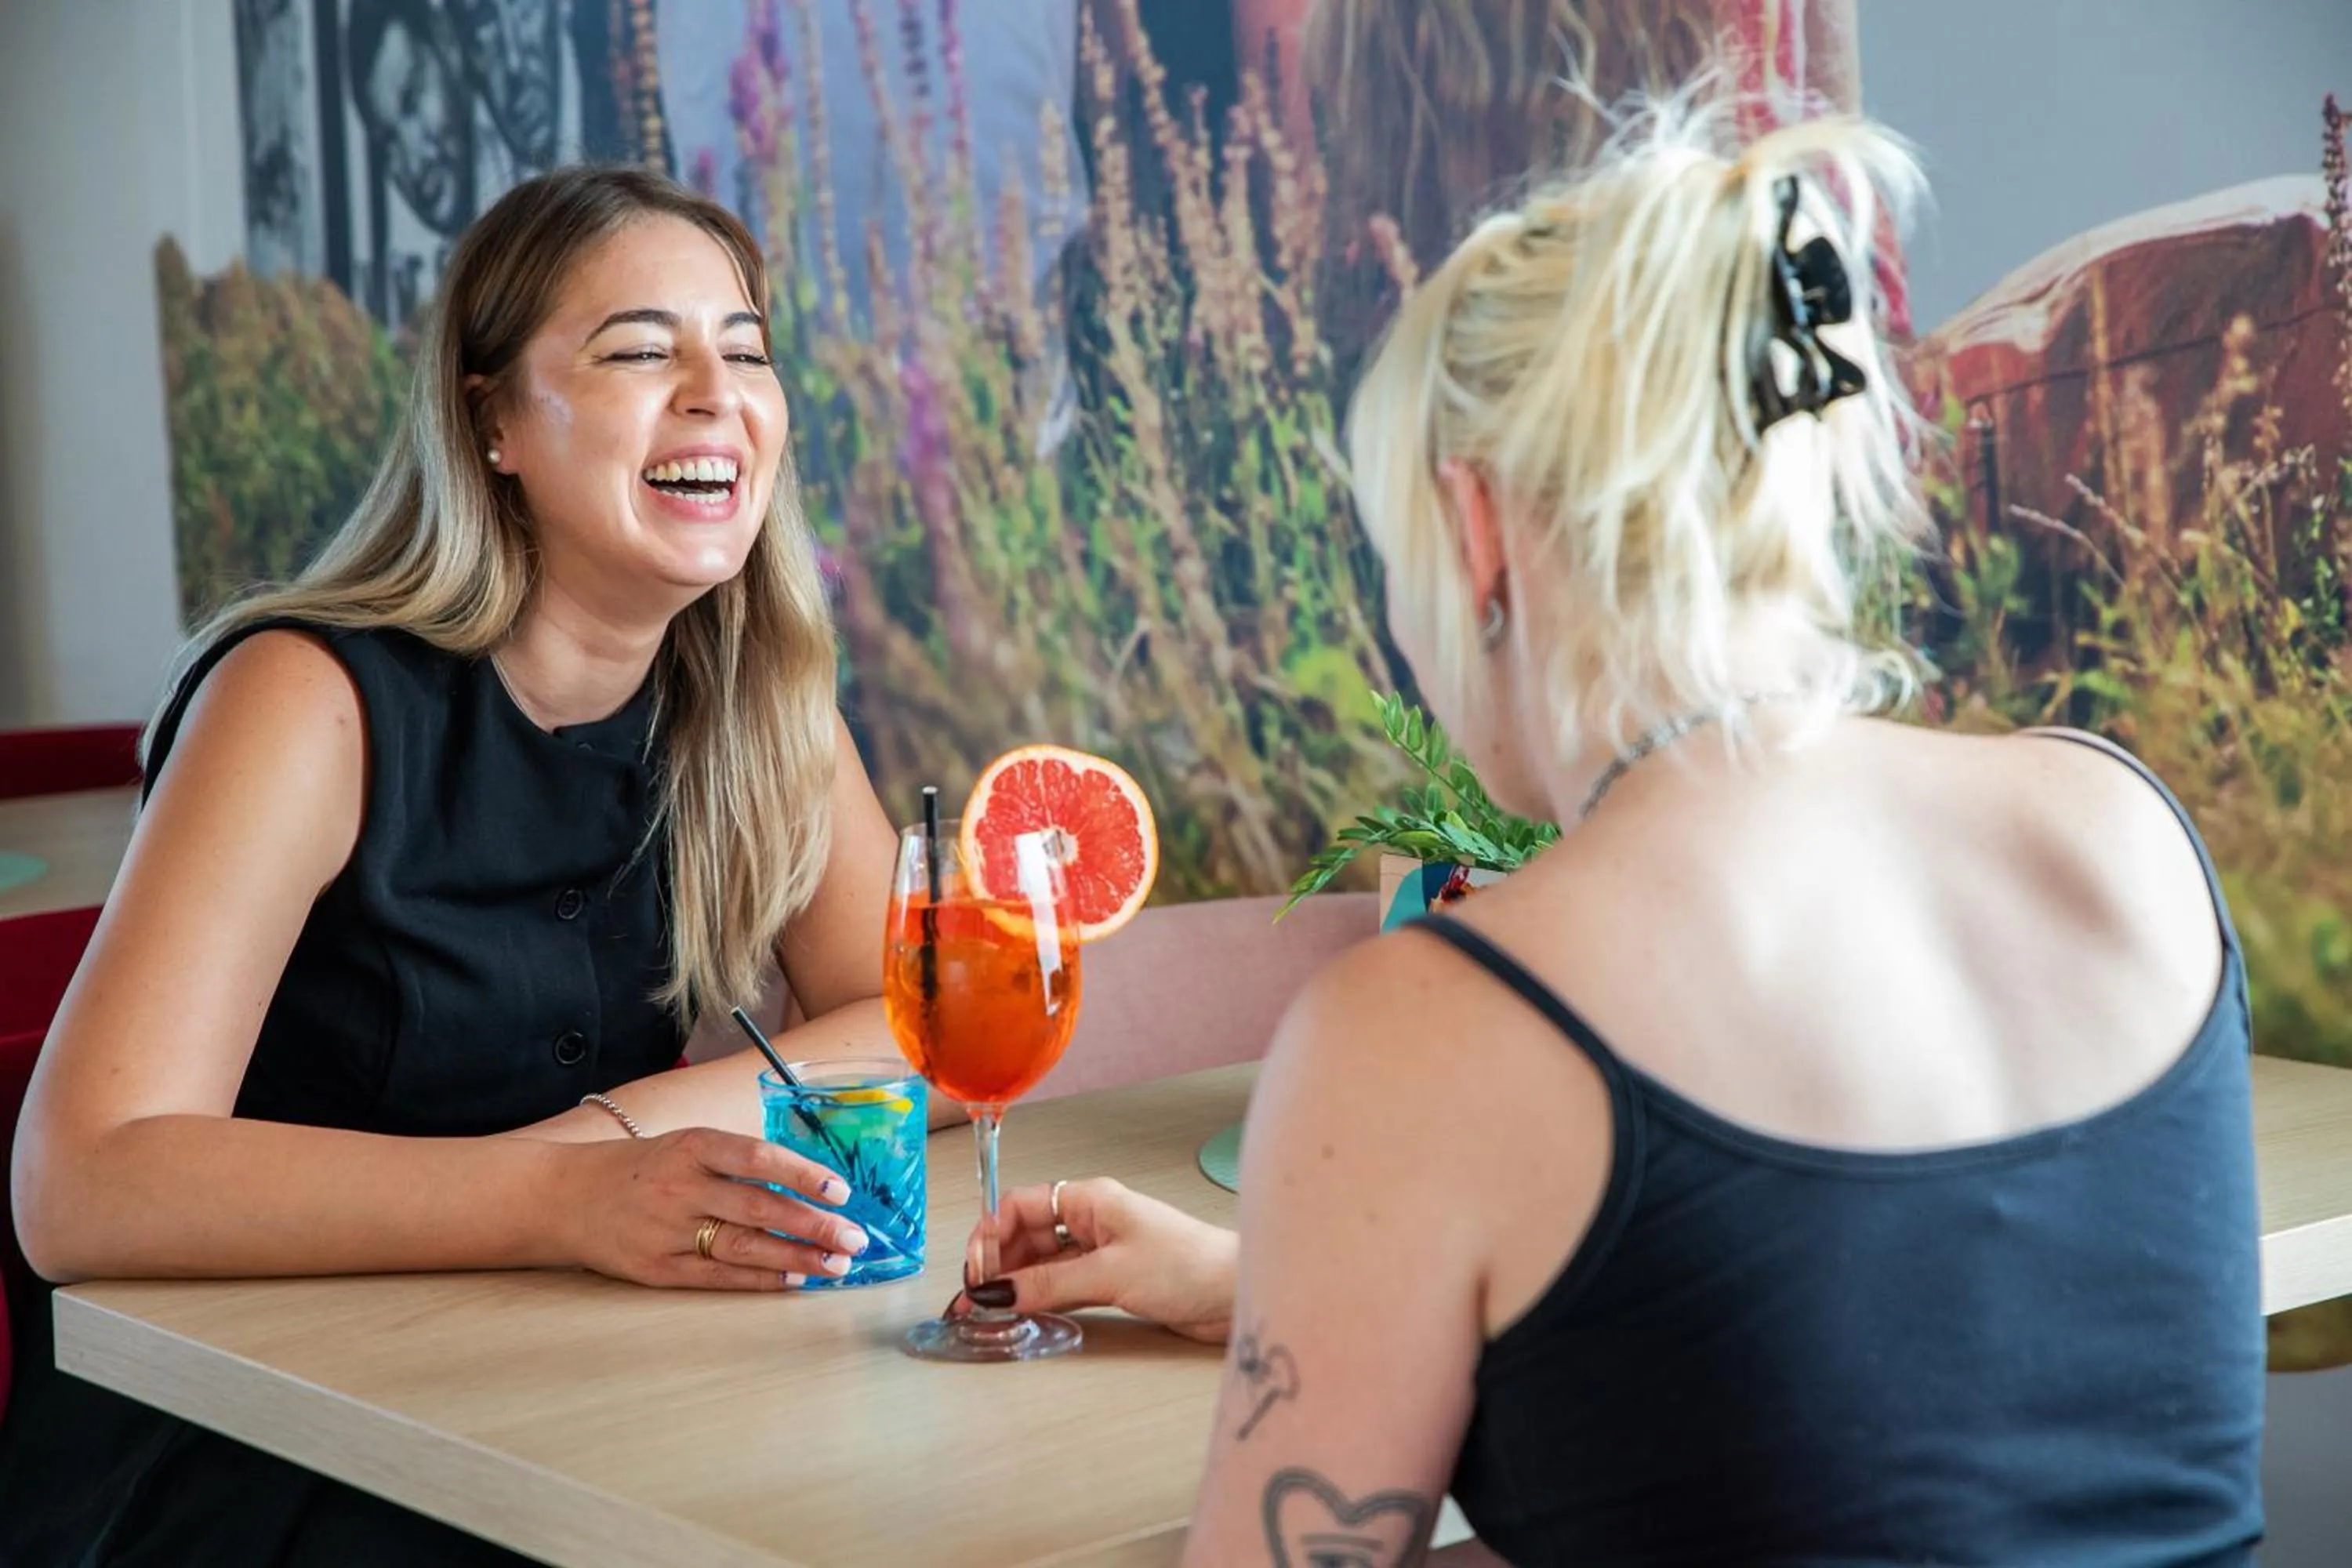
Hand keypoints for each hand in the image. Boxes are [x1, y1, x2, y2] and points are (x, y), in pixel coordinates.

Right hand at [555, 1127, 870, 1289]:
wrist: (564, 1196)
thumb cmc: (641, 1167)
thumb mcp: (685, 1145)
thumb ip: (736, 1161)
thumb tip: (808, 1183)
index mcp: (691, 1147)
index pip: (757, 1158)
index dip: (803, 1175)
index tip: (841, 1191)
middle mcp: (680, 1188)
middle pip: (759, 1208)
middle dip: (814, 1225)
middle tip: (855, 1239)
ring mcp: (667, 1232)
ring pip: (744, 1247)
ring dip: (797, 1258)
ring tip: (836, 1264)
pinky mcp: (657, 1269)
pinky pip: (718, 1277)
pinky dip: (760, 1279)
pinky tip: (794, 1280)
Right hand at [953, 1178, 1237, 1343]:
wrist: (1237, 1291)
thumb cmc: (1191, 1265)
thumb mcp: (1111, 1273)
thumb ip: (1050, 1283)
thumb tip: (998, 1292)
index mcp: (1090, 1199)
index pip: (1020, 1206)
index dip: (990, 1236)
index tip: (976, 1272)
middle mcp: (1092, 1219)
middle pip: (1025, 1234)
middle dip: (996, 1263)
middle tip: (975, 1299)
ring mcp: (1101, 1249)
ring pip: (1040, 1261)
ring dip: (1014, 1283)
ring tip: (990, 1311)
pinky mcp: (1111, 1278)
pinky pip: (1061, 1282)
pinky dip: (1039, 1296)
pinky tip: (1023, 1312)